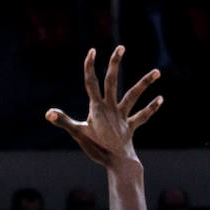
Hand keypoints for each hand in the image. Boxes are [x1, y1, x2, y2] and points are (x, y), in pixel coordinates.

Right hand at [46, 47, 161, 165]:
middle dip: (115, 64)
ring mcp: (122, 117)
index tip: (92, 51)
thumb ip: (63, 121)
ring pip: (133, 96)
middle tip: (121, 47)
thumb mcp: (78, 134)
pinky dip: (151, 108)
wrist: (116, 162)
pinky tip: (160, 99)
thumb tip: (49, 113)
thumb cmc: (96, 148)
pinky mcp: (130, 126)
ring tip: (157, 72)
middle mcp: (111, 108)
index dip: (90, 67)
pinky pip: (142, 116)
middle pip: (112, 82)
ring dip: (145, 83)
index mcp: (97, 108)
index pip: (91, 83)